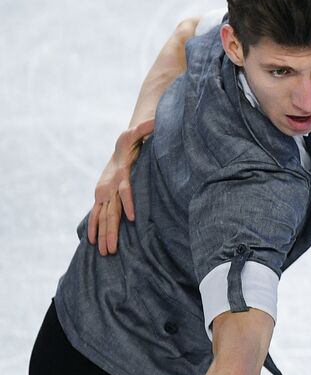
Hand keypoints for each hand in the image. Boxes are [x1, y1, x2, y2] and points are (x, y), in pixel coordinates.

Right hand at [86, 117, 154, 254]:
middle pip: (110, 211)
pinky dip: (94, 228)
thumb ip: (146, 128)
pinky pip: (96, 215)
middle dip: (111, 230)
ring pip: (102, 217)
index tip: (132, 217)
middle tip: (113, 249)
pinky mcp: (102, 197)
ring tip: (106, 252)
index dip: (128, 202)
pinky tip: (92, 243)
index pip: (125, 190)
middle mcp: (108, 186)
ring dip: (103, 235)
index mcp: (119, 173)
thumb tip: (155, 121)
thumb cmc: (133, 140)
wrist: (122, 143)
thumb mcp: (138, 132)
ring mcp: (103, 193)